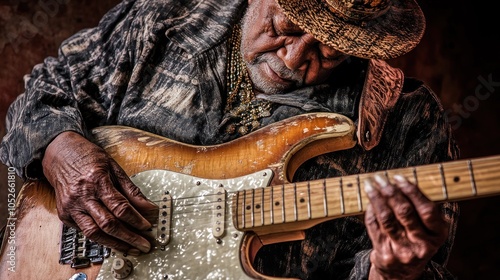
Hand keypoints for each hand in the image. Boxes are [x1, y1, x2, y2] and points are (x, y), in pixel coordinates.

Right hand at [42, 131, 157, 253]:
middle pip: (108, 224)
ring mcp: (71, 207)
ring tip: (131, 249)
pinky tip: (113, 240)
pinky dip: (100, 238)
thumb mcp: (114, 167)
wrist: (59, 154)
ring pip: (94, 233)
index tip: (148, 227)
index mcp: (97, 180)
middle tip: (144, 245)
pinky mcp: (64, 214)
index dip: (136, 219)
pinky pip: (84, 231)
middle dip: (129, 237)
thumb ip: (131, 189)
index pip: (120, 207)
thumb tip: (148, 207)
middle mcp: (82, 195)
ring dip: (115, 244)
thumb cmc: (88, 158)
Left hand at [364, 174, 449, 279]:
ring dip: (376, 199)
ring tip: (370, 186)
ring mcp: (402, 250)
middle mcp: (422, 244)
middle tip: (381, 179)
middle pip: (404, 212)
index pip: (426, 210)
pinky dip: (370, 211)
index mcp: (437, 235)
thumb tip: (402, 181)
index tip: (399, 178)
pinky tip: (369, 202)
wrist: (402, 272)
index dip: (412, 192)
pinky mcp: (385, 253)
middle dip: (391, 192)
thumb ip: (421, 209)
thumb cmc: (415, 241)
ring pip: (386, 218)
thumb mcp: (428, 230)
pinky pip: (374, 226)